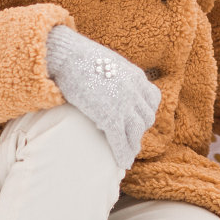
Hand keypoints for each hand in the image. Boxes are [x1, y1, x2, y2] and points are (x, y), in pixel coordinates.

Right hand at [46, 25, 160, 169]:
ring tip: (128, 154)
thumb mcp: (105, 63)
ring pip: (136, 132)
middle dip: (139, 129)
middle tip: (130, 138)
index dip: (146, 111)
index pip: (152, 98)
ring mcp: (124, 105)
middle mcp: (135, 91)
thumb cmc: (78, 57)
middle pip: (146, 118)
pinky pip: (121, 141)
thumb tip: (106, 84)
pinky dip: (123, 154)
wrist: (67, 56)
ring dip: (133, 145)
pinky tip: (123, 164)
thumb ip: (113, 75)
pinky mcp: (110, 117)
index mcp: (135, 76)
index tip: (138, 119)